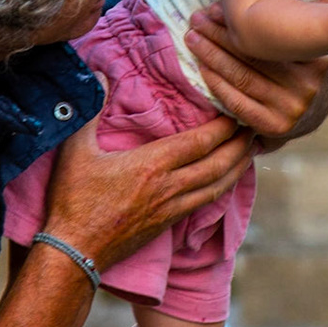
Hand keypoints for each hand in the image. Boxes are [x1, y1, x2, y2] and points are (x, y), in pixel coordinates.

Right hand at [40, 120, 251, 273]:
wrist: (74, 252)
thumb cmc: (73, 200)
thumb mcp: (76, 150)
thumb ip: (91, 110)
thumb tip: (100, 74)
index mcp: (151, 167)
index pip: (198, 143)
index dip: (222, 127)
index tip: (235, 110)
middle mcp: (169, 188)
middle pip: (217, 165)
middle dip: (239, 146)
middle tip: (255, 127)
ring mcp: (171, 209)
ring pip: (217, 187)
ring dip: (237, 168)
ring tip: (251, 151)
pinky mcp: (168, 225)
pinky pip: (205, 203)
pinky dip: (222, 188)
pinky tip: (226, 181)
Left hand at [186, 4, 327, 148]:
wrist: (316, 113)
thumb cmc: (311, 65)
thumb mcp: (325, 37)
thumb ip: (327, 12)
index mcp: (319, 60)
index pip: (270, 38)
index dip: (239, 20)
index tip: (214, 8)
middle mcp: (307, 86)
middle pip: (253, 56)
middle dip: (219, 35)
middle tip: (196, 19)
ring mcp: (292, 109)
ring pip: (242, 78)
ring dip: (212, 56)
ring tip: (192, 38)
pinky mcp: (276, 128)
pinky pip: (239, 103)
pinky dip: (217, 84)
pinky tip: (202, 68)